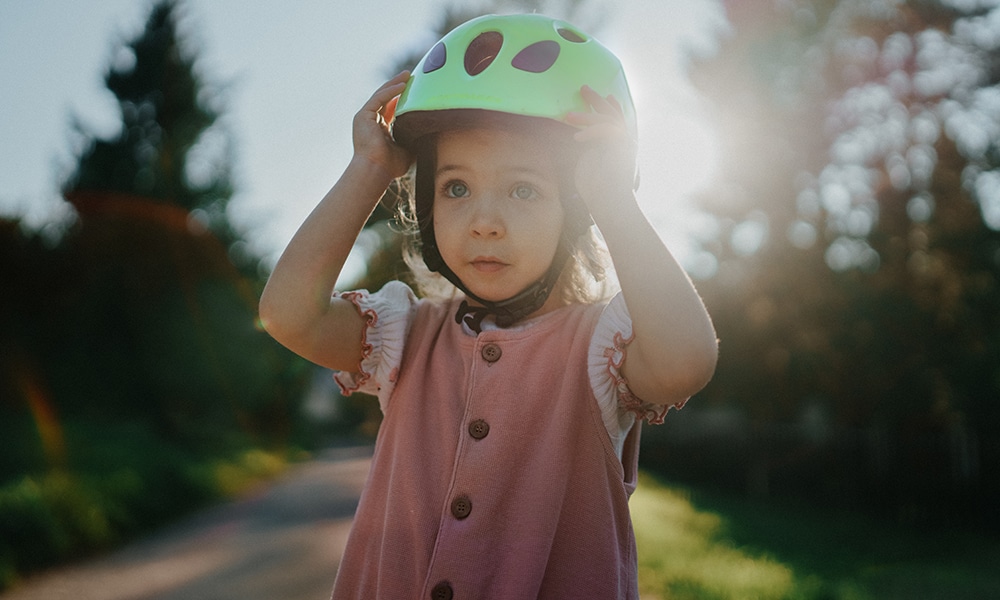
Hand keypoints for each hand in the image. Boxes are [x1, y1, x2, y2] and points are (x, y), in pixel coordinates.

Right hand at [352, 70, 412, 180]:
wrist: (376, 170)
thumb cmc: (391, 166)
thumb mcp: (408, 149)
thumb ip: (415, 138)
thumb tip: (432, 133)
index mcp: (380, 130)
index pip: (391, 109)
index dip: (401, 98)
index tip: (414, 89)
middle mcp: (371, 122)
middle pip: (385, 98)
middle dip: (398, 86)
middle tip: (410, 75)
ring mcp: (366, 118)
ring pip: (381, 95)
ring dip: (395, 83)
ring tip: (408, 75)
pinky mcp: (363, 116)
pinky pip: (379, 98)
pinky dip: (390, 91)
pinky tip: (402, 85)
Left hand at [565, 85, 637, 210]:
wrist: (609, 205)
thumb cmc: (595, 190)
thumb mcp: (583, 161)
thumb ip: (581, 146)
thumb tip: (564, 133)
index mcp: (616, 144)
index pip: (613, 119)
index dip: (608, 106)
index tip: (603, 96)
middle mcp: (624, 142)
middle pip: (612, 113)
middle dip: (597, 100)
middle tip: (584, 88)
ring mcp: (625, 145)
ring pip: (609, 120)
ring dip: (588, 116)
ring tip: (568, 116)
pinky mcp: (623, 149)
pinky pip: (608, 131)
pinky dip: (592, 131)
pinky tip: (578, 137)